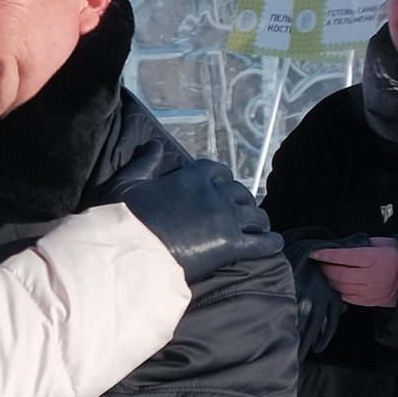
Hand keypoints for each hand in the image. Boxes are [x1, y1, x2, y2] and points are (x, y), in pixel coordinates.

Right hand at [118, 158, 280, 284]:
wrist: (131, 252)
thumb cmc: (124, 220)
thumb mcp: (126, 183)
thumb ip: (143, 162)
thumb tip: (154, 144)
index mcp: (190, 178)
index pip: (216, 170)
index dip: (222, 177)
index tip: (222, 185)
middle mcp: (212, 194)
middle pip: (239, 192)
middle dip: (242, 200)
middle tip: (241, 211)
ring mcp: (224, 219)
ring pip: (255, 215)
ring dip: (258, 220)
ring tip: (259, 227)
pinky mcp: (230, 245)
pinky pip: (261, 242)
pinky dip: (270, 242)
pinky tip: (273, 243)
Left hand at [311, 241, 397, 308]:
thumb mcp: (384, 243)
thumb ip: (363, 243)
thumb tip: (343, 245)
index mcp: (375, 259)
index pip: (344, 257)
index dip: (326, 255)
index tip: (314, 252)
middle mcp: (371, 277)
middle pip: (339, 275)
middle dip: (325, 269)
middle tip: (318, 263)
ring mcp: (369, 291)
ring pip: (340, 287)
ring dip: (328, 280)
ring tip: (323, 273)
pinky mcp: (367, 301)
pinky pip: (346, 297)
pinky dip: (336, 290)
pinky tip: (333, 284)